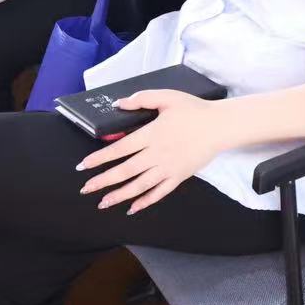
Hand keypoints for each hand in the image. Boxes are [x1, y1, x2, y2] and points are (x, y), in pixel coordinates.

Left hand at [76, 92, 226, 211]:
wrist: (220, 126)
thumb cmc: (194, 110)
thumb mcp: (167, 97)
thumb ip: (142, 99)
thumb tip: (119, 104)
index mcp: (152, 135)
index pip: (120, 149)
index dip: (100, 159)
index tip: (84, 166)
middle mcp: (157, 154)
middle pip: (125, 171)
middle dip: (103, 181)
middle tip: (85, 189)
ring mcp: (168, 168)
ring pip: (139, 185)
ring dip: (120, 195)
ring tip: (103, 203)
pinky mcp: (179, 176)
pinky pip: (159, 192)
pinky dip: (145, 201)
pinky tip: (133, 207)